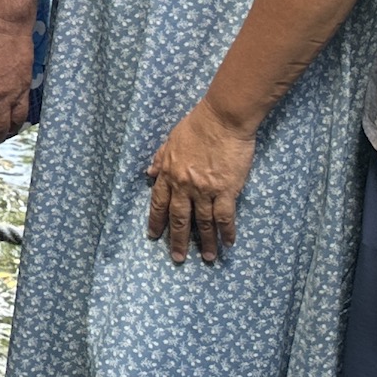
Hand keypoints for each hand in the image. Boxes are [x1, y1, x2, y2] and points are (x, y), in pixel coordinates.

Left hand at [146, 97, 254, 263]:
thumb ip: (160, 158)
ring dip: (205, 242)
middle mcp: (184, 185)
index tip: (153, 235)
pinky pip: (225, 216)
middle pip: (179, 218)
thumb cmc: (197, 125)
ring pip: (203, 222)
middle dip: (177, 240)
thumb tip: (148, 172)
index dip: (156, 221)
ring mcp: (205, 189)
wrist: (223, 119)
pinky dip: (227, 231)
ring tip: (207, 258)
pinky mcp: (226, 190)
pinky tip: (228, 243)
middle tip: (178, 258)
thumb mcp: (171, 140)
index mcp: (169, 172)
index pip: (158, 203)